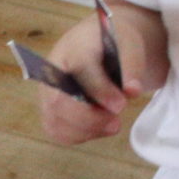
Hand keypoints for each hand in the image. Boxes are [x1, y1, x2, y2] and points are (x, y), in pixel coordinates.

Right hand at [34, 0, 166, 144]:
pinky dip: (79, 136)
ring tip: (112, 124)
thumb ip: (131, 66)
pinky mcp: (50, 110)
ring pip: (55, 121)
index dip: (100, 90)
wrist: (101, 45)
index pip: (81, 70)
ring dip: (86, 130)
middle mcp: (53, 72)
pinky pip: (57, 131)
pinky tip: (100, 128)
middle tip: (117, 122)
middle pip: (59, 101)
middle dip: (89, 118)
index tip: (121, 105)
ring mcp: (47, 93)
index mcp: (75, 48)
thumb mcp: (130, 44)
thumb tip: (132, 91)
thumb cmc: (115, 43)